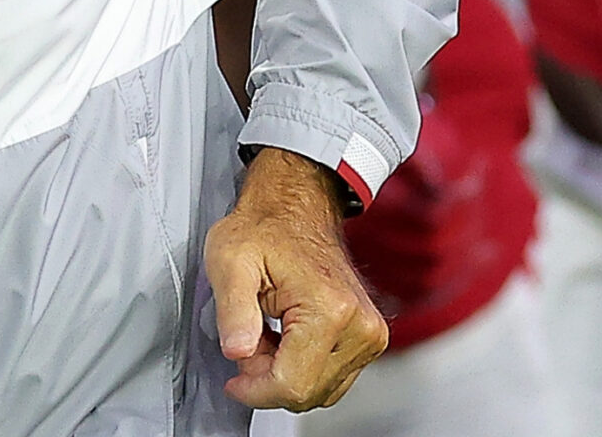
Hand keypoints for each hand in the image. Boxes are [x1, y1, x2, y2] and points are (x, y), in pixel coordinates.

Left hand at [203, 146, 389, 410]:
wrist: (296, 208)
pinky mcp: (370, 338)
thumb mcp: (229, 261)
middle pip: (308, 393)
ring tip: (265, 333)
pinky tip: (283, 337)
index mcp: (330, 310)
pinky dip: (302, 367)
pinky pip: (332, 377)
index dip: (254, 389)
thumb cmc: (263, 229)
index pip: (292, 386)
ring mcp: (371, 334)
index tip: (233, 376)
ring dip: (285, 374)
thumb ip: (232, 311)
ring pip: (320, 391)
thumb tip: (238, 353)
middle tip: (248, 339)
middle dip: (268, 379)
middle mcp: (362, 327)